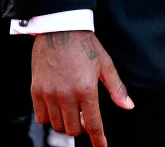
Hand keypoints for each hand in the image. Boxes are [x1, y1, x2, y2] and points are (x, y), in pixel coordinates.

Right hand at [31, 30, 132, 145]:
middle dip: (81, 127)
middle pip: (73, 128)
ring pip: (57, 125)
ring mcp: (49, 94)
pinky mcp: (36, 91)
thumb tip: (128, 105)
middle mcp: (66, 95)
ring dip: (65, 122)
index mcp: (86, 89)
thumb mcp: (106, 64)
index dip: (98, 139)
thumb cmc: (85, 45)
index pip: (93, 123)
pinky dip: (49, 117)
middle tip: (84, 117)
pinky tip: (57, 106)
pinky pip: (40, 117)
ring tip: (71, 109)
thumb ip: (116, 88)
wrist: (60, 29)